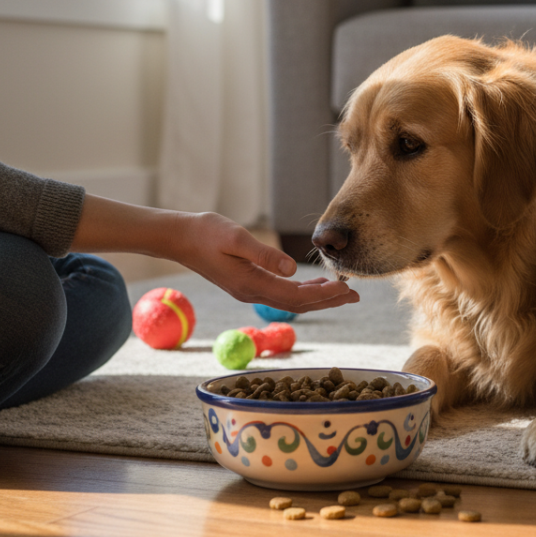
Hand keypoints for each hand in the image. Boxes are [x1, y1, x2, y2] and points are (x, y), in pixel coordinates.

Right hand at [71, 195, 358, 312]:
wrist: (178, 237)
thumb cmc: (205, 233)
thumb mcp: (236, 239)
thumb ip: (264, 254)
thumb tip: (293, 270)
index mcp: (252, 284)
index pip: (297, 296)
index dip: (325, 295)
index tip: (349, 289)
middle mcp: (252, 293)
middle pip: (298, 303)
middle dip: (329, 300)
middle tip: (357, 295)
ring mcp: (249, 290)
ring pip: (291, 300)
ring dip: (318, 297)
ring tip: (343, 292)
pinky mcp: (247, 283)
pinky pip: (282, 293)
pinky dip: (302, 291)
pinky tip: (314, 284)